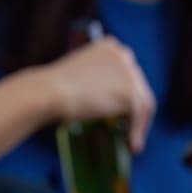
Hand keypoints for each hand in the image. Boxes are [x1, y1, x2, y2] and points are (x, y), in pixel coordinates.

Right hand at [33, 38, 154, 150]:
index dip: (128, 94)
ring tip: (132, 142)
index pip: (128, 73)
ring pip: (144, 102)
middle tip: (129, 130)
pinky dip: (138, 132)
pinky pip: (140, 116)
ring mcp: (128, 73)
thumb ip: (99, 82)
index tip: (123, 112)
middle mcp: (123, 55)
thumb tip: (112, 102)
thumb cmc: (54, 88)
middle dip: (135, 110)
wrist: (48, 92)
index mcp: (110, 47)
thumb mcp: (80, 76)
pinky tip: (132, 145)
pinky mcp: (130, 93)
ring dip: (140, 124)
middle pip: (139, 87)